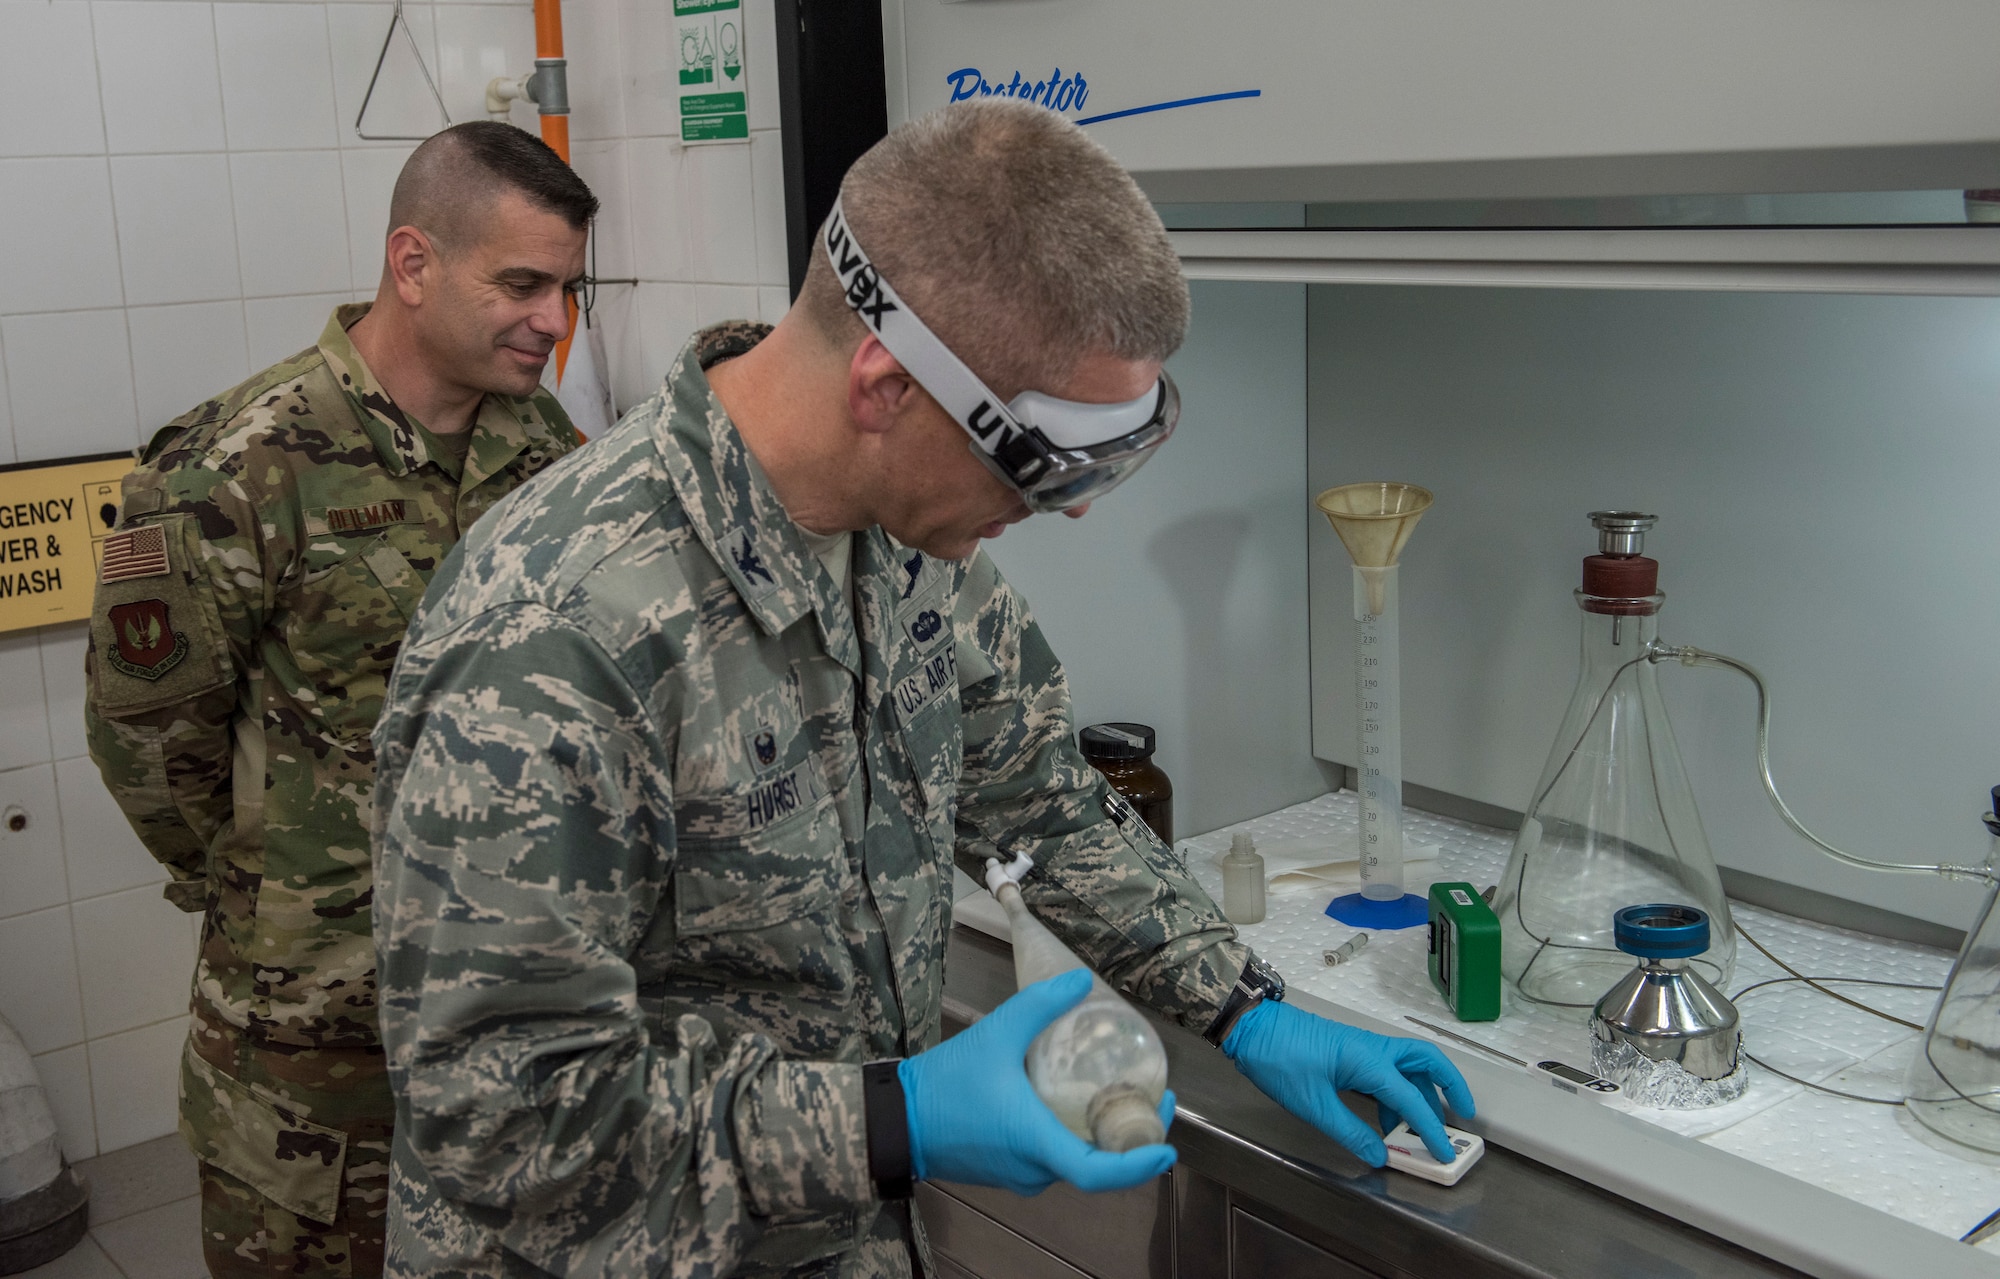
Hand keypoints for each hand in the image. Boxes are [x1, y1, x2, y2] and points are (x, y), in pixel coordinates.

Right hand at [899, 969, 1177, 1195]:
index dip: (1138, 1165)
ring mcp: (1021, 1175)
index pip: (1100, 1174)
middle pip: (1097, 1167)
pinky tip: (1080, 1104)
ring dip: (1104, 1138)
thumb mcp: (997, 1034)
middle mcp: (1035, 1169)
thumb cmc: (946, 1083)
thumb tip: (1083, 980)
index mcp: (1037, 1143)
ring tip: (1124, 1095)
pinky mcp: (1009, 1171)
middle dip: (1131, 1139)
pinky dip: (1077, 1138)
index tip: (1166, 1146)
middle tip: (1154, 1099)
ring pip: (1077, 1163)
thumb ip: (1040, 1005)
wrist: (896, 1119)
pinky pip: (1056, 1160)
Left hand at [1222, 1000, 1474, 1165]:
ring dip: (1422, 1094)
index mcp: (1368, 1060)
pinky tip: (1389, 1122)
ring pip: (1408, 1067)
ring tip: (1424, 1129)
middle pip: (1427, 1062)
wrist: (1251, 1028)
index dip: (1431, 1129)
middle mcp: (1374, 1049)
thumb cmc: (1278, 1059)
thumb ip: (1349, 1131)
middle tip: (1463, 1117)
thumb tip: (1379, 1154)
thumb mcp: (1312, 1104)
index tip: (1445, 1151)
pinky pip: (1387, 1071)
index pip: (1411, 1098)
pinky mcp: (1351, 1052)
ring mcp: (1363, 1047)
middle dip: (1450, 1088)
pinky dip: (1397, 1094)